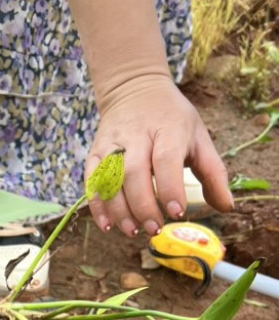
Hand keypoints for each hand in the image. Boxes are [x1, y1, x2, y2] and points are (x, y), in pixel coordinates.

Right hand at [85, 74, 233, 236]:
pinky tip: (107, 225)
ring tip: (133, 231)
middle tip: (154, 229)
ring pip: (110, 180)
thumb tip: (226, 206)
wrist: (134, 89)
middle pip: (134, 173)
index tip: (176, 213)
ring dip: (120, 211)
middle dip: (143, 206)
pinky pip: (92, 181)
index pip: (166, 159)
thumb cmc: (172, 119)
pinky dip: (98, 205)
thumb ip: (213, 172)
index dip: (169, 188)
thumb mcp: (199, 137)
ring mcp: (112, 142)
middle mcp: (137, 133)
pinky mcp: (95, 152)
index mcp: (168, 127)